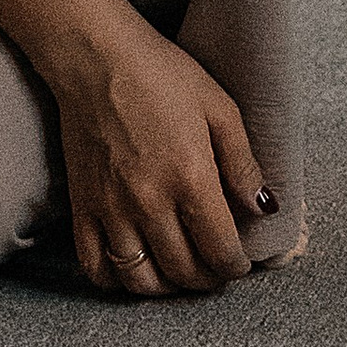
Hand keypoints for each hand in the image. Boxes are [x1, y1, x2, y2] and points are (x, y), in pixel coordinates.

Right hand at [47, 10, 275, 296]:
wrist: (96, 58)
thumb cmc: (162, 74)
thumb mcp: (220, 108)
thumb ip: (244, 164)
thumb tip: (264, 208)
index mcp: (190, 177)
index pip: (220, 249)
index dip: (235, 265)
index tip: (240, 262)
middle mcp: (150, 202)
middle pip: (184, 271)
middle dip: (207, 280)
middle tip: (215, 269)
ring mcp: (111, 209)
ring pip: (141, 282)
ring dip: (167, 288)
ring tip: (180, 273)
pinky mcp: (81, 208)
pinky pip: (96, 267)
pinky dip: (116, 282)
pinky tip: (135, 269)